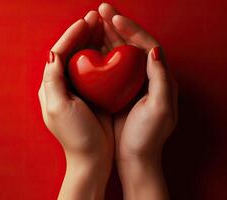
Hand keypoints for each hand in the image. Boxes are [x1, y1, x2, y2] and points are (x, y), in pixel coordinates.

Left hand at [38, 15, 113, 198]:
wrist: (92, 158)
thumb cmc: (75, 135)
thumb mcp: (59, 108)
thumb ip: (53, 80)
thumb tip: (52, 53)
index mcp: (51, 86)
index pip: (58, 53)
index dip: (71, 35)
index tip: (85, 21)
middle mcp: (62, 84)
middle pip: (71, 51)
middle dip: (82, 33)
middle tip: (96, 16)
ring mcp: (78, 89)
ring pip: (84, 57)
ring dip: (92, 39)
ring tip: (103, 23)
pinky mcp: (92, 94)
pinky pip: (96, 68)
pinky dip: (102, 54)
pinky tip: (111, 45)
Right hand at [97, 3, 177, 199]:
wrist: (136, 158)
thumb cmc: (148, 135)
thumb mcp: (160, 108)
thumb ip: (161, 78)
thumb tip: (154, 50)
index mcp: (160, 76)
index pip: (147, 44)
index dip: (131, 28)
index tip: (114, 17)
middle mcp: (146, 75)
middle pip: (131, 43)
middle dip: (116, 25)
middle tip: (101, 9)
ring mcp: (130, 82)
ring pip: (118, 52)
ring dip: (106, 35)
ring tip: (93, 21)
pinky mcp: (117, 90)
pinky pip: (107, 66)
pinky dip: (99, 53)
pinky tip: (88, 46)